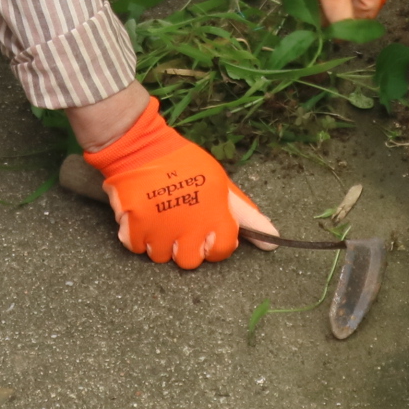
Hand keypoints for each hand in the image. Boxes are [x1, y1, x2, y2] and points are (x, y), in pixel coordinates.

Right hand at [83, 95, 274, 266]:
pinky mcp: (134, 227)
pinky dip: (137, 236)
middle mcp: (189, 227)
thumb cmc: (185, 163)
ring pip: (161, 257)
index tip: (207, 231)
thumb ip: (245, 214)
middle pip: (190, 261)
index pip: (222, 250)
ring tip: (159, 217)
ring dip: (159, 242)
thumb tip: (274, 241)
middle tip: (179, 225)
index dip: (215, 244)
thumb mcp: (220, 183)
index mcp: (214, 215)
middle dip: (185, 247)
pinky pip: (136, 247)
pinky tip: (142, 215)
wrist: (142, 146)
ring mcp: (160, 229)